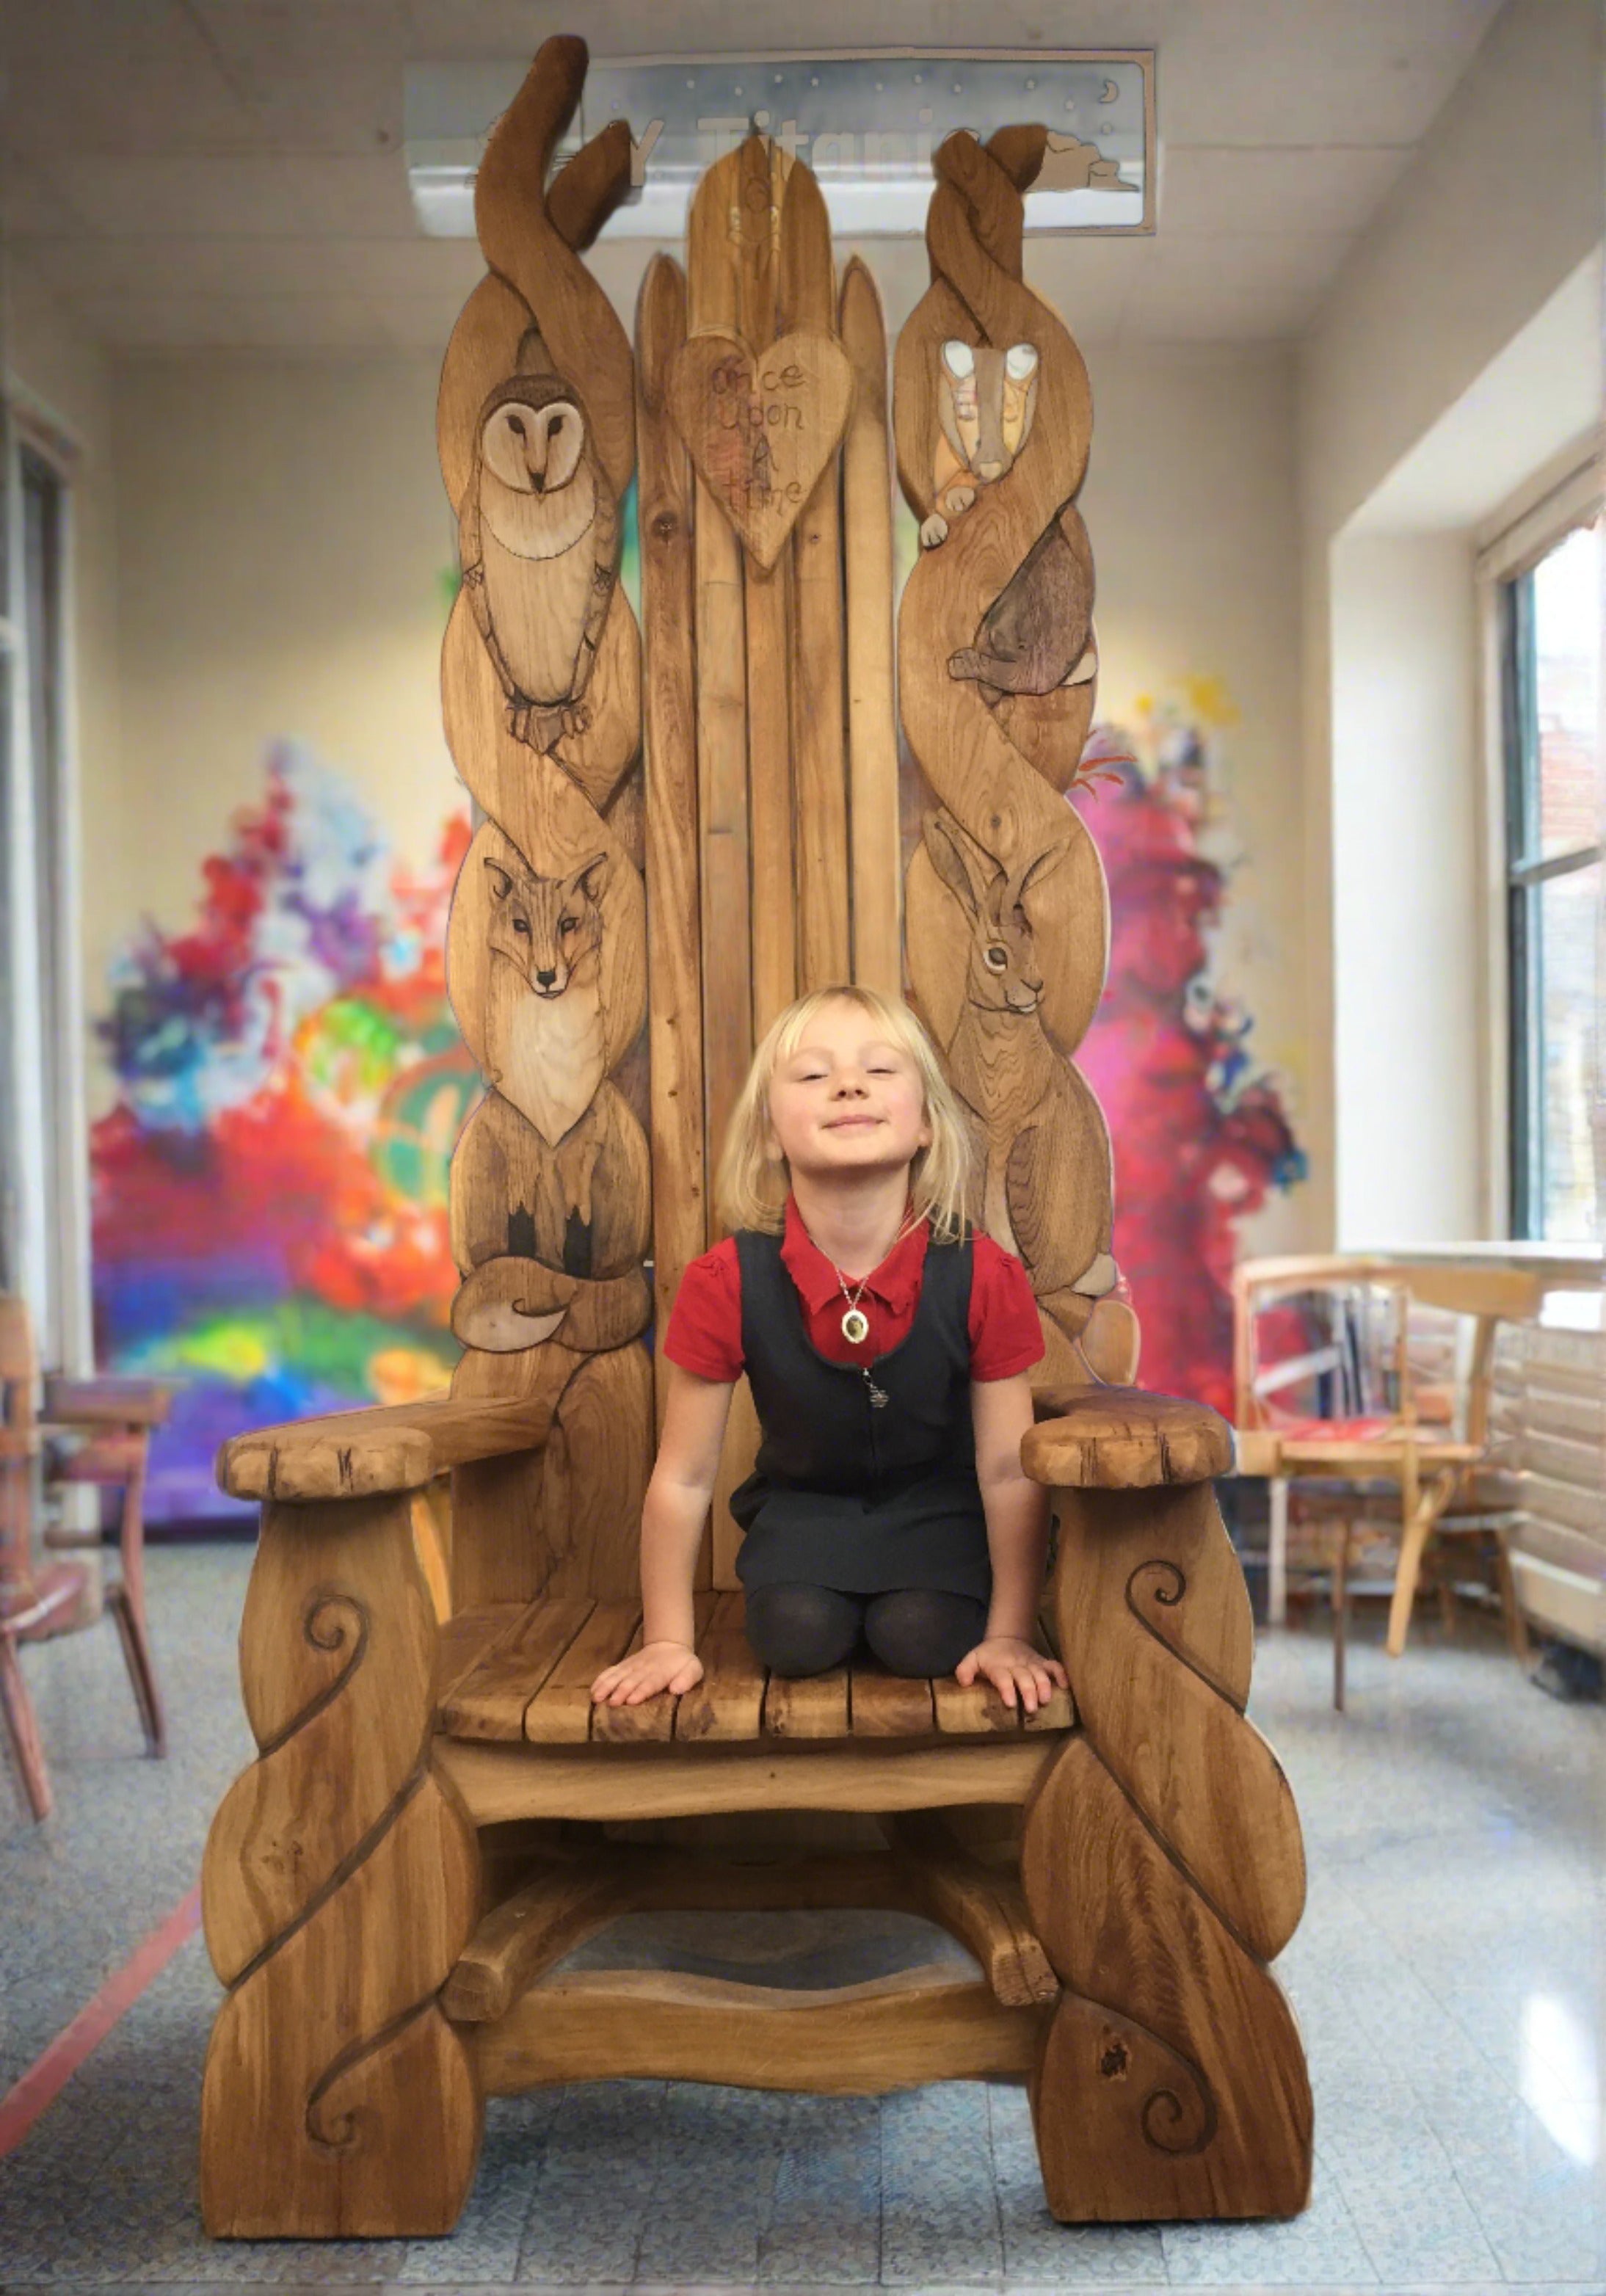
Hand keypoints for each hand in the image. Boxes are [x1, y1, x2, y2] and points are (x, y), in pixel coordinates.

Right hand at [590, 1640, 704, 1705]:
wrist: (669, 1645)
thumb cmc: (683, 1664)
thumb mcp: (694, 1669)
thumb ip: (687, 1679)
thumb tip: (677, 1690)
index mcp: (662, 1672)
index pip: (651, 1682)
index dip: (641, 1690)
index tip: (632, 1700)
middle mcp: (645, 1669)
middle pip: (632, 1680)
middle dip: (622, 1691)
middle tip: (613, 1702)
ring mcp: (632, 1666)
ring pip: (618, 1675)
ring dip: (607, 1686)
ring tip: (597, 1697)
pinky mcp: (624, 1666)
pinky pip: (611, 1672)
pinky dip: (601, 1680)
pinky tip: (593, 1690)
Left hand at [953, 1636, 1067, 1715]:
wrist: (1005, 1639)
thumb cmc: (988, 1657)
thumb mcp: (972, 1660)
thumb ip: (964, 1670)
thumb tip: (964, 1683)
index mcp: (998, 1666)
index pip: (1002, 1677)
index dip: (1007, 1689)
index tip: (1011, 1703)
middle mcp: (1016, 1664)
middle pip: (1024, 1677)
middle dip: (1028, 1692)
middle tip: (1031, 1709)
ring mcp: (1031, 1663)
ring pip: (1040, 1673)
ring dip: (1044, 1686)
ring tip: (1046, 1701)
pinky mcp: (1042, 1662)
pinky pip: (1054, 1666)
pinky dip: (1061, 1674)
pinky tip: (1065, 1687)